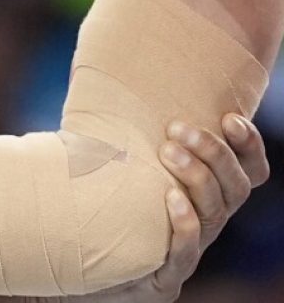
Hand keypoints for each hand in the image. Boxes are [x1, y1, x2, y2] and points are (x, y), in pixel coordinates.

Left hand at [87, 113, 267, 301]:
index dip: (249, 144)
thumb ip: (128, 115)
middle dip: (213, 153)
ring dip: (197, 177)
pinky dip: (183, 224)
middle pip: (236, 186)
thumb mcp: (124, 148)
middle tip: (177, 129)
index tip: (229, 117)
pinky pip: (186, 252)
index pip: (250, 168)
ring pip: (215, 212)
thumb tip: (108, 65)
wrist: (85, 250)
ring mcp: (191, 244)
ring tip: (168, 151)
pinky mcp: (167, 270)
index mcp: (209, 187)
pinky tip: (171, 198)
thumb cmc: (108, 188)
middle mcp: (208, 215)